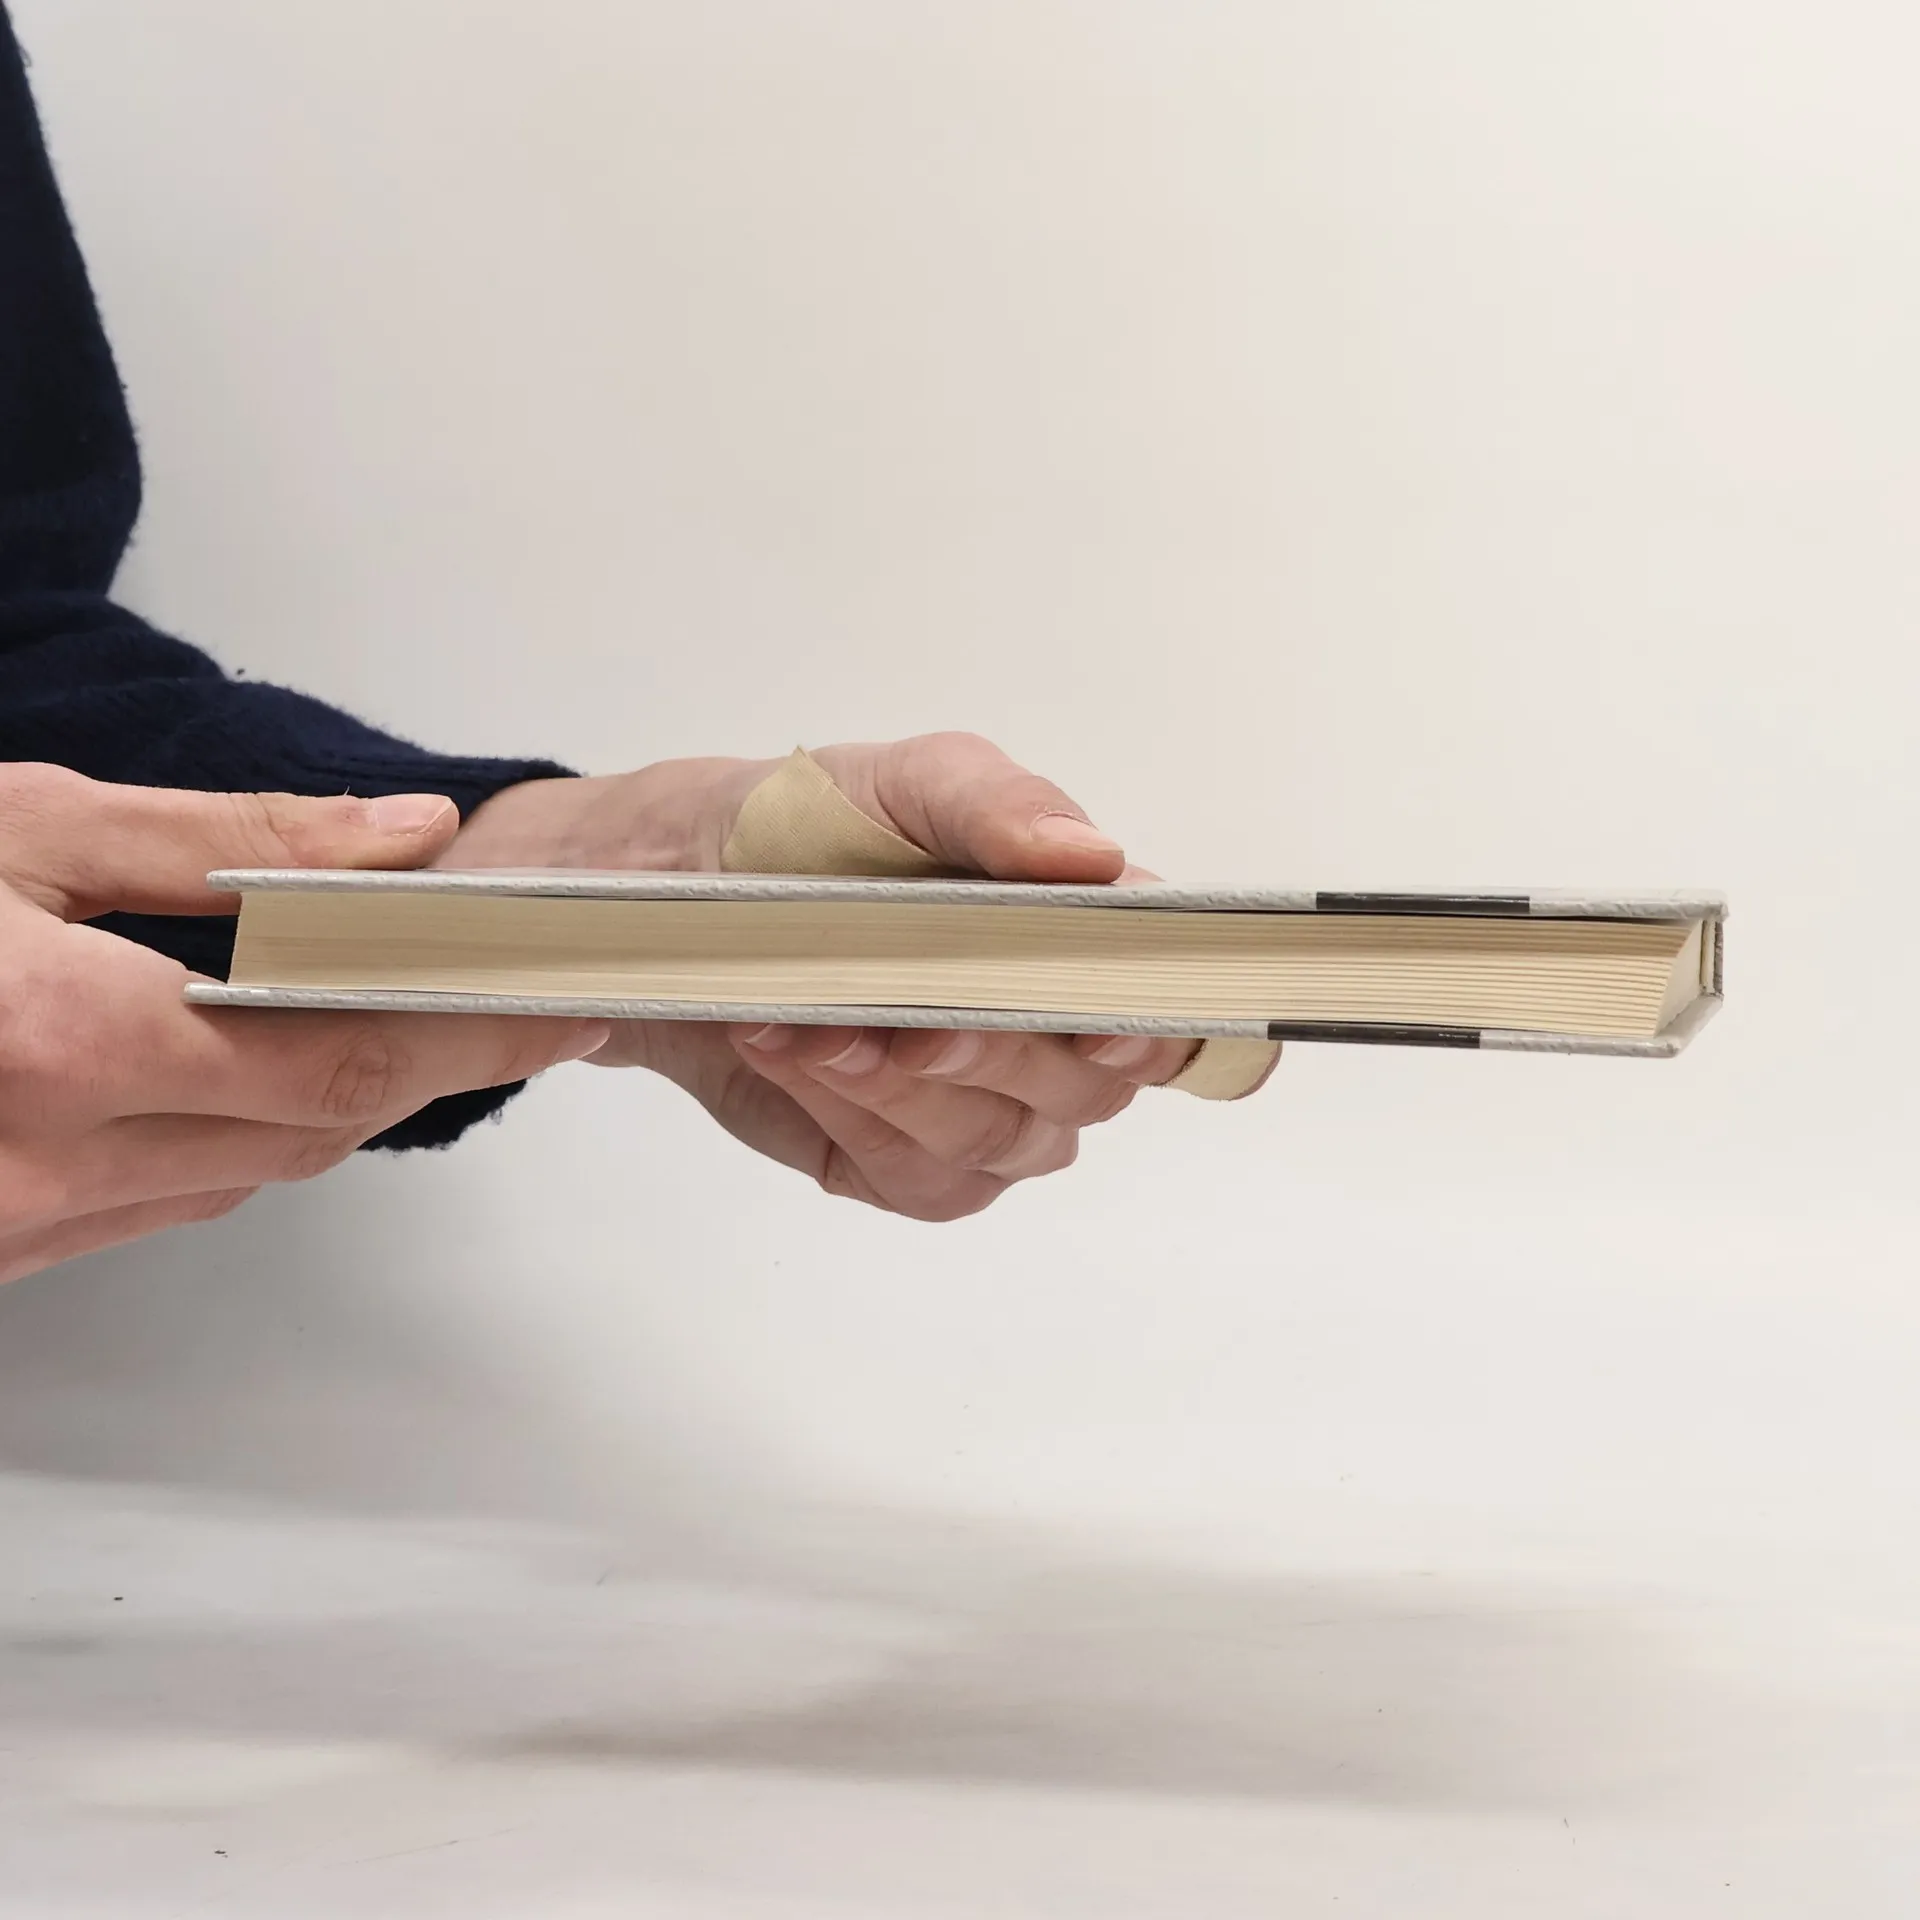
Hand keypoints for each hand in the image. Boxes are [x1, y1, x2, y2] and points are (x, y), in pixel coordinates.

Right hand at [0, 765, 609, 1284]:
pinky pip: (162, 1201)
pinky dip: (238, 1136)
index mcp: (60, 1040)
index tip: (561, 1006)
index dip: (471, 1040)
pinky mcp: (2, 1245)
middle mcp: (46, 1161)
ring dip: (337, 1099)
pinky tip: (263, 1070)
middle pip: (311, 1129)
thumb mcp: (28, 832)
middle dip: (430, 1063)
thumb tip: (410, 836)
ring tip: (408, 1018)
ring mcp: (18, 1222)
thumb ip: (225, 839)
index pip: (337, 1062)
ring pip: (245, 1176)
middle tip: (520, 1005)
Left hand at [450, 734, 1273, 1219]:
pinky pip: (914, 1176)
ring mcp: (988, 1110)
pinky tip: (794, 1054)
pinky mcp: (908, 1163)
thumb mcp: (906, 783)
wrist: (685, 894)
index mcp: (1087, 942)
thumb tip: (1090, 856)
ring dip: (895, 1085)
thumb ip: (998, 809)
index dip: (1152, 1032)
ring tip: (810, 1022)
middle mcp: (1055, 1037)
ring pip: (989, 1140)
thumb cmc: (816, 828)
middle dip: (985, 1052)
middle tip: (896, 1013)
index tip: (1091, 1027)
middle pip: (1079, 1091)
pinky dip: (850, 1117)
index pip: (1173, 1012)